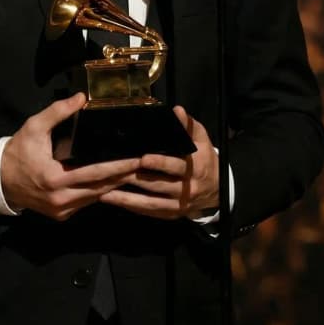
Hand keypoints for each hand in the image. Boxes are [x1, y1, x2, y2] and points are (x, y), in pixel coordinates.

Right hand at [1, 93, 142, 220]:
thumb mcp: (34, 127)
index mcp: (55, 179)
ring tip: (134, 173)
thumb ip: (58, 112)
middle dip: (123, 177)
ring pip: (96, 198)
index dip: (118, 167)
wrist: (0, 179)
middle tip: (144, 165)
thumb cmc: (18, 151)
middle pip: (101, 189)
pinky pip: (87, 203)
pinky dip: (99, 192)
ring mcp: (62, 210)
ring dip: (114, 186)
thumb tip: (81, 98)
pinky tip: (112, 182)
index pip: (95, 173)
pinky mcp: (62, 215)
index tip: (137, 159)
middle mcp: (61, 199)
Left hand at [98, 106, 219, 219]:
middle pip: (160, 185)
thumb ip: (188, 125)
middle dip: (136, 179)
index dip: (160, 163)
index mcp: (195, 168)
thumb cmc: (203, 158)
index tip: (143, 158)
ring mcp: (179, 204)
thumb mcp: (201, 139)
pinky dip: (132, 207)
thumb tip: (177, 110)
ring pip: (152, 203)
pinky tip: (113, 200)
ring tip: (105, 192)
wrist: (218, 189)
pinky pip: (150, 211)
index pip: (177, 166)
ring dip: (128, 198)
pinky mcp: (171, 213)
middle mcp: (187, 188)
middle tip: (114, 172)